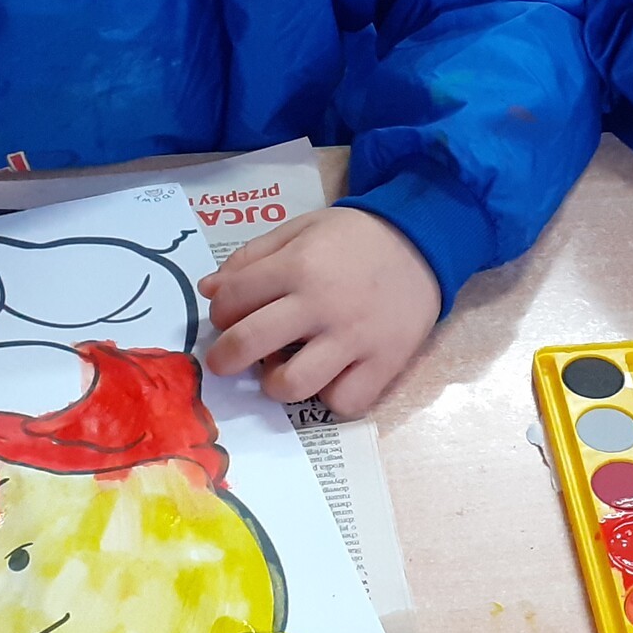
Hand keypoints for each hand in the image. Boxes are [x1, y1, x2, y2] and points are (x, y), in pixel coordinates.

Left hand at [199, 207, 440, 417]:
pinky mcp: (385, 363)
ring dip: (275, 383)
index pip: (231, 301)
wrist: (423, 240)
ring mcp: (354, 338)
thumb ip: (252, 257)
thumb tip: (209, 290)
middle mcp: (322, 305)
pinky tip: (329, 376)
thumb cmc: (354, 237)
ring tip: (282, 369)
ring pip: (292, 385)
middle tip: (227, 360)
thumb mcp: (301, 230)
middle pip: (249, 345)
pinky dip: (330, 395)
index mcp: (298, 265)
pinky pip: (343, 402)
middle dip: (224, 358)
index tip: (230, 315)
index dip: (221, 312)